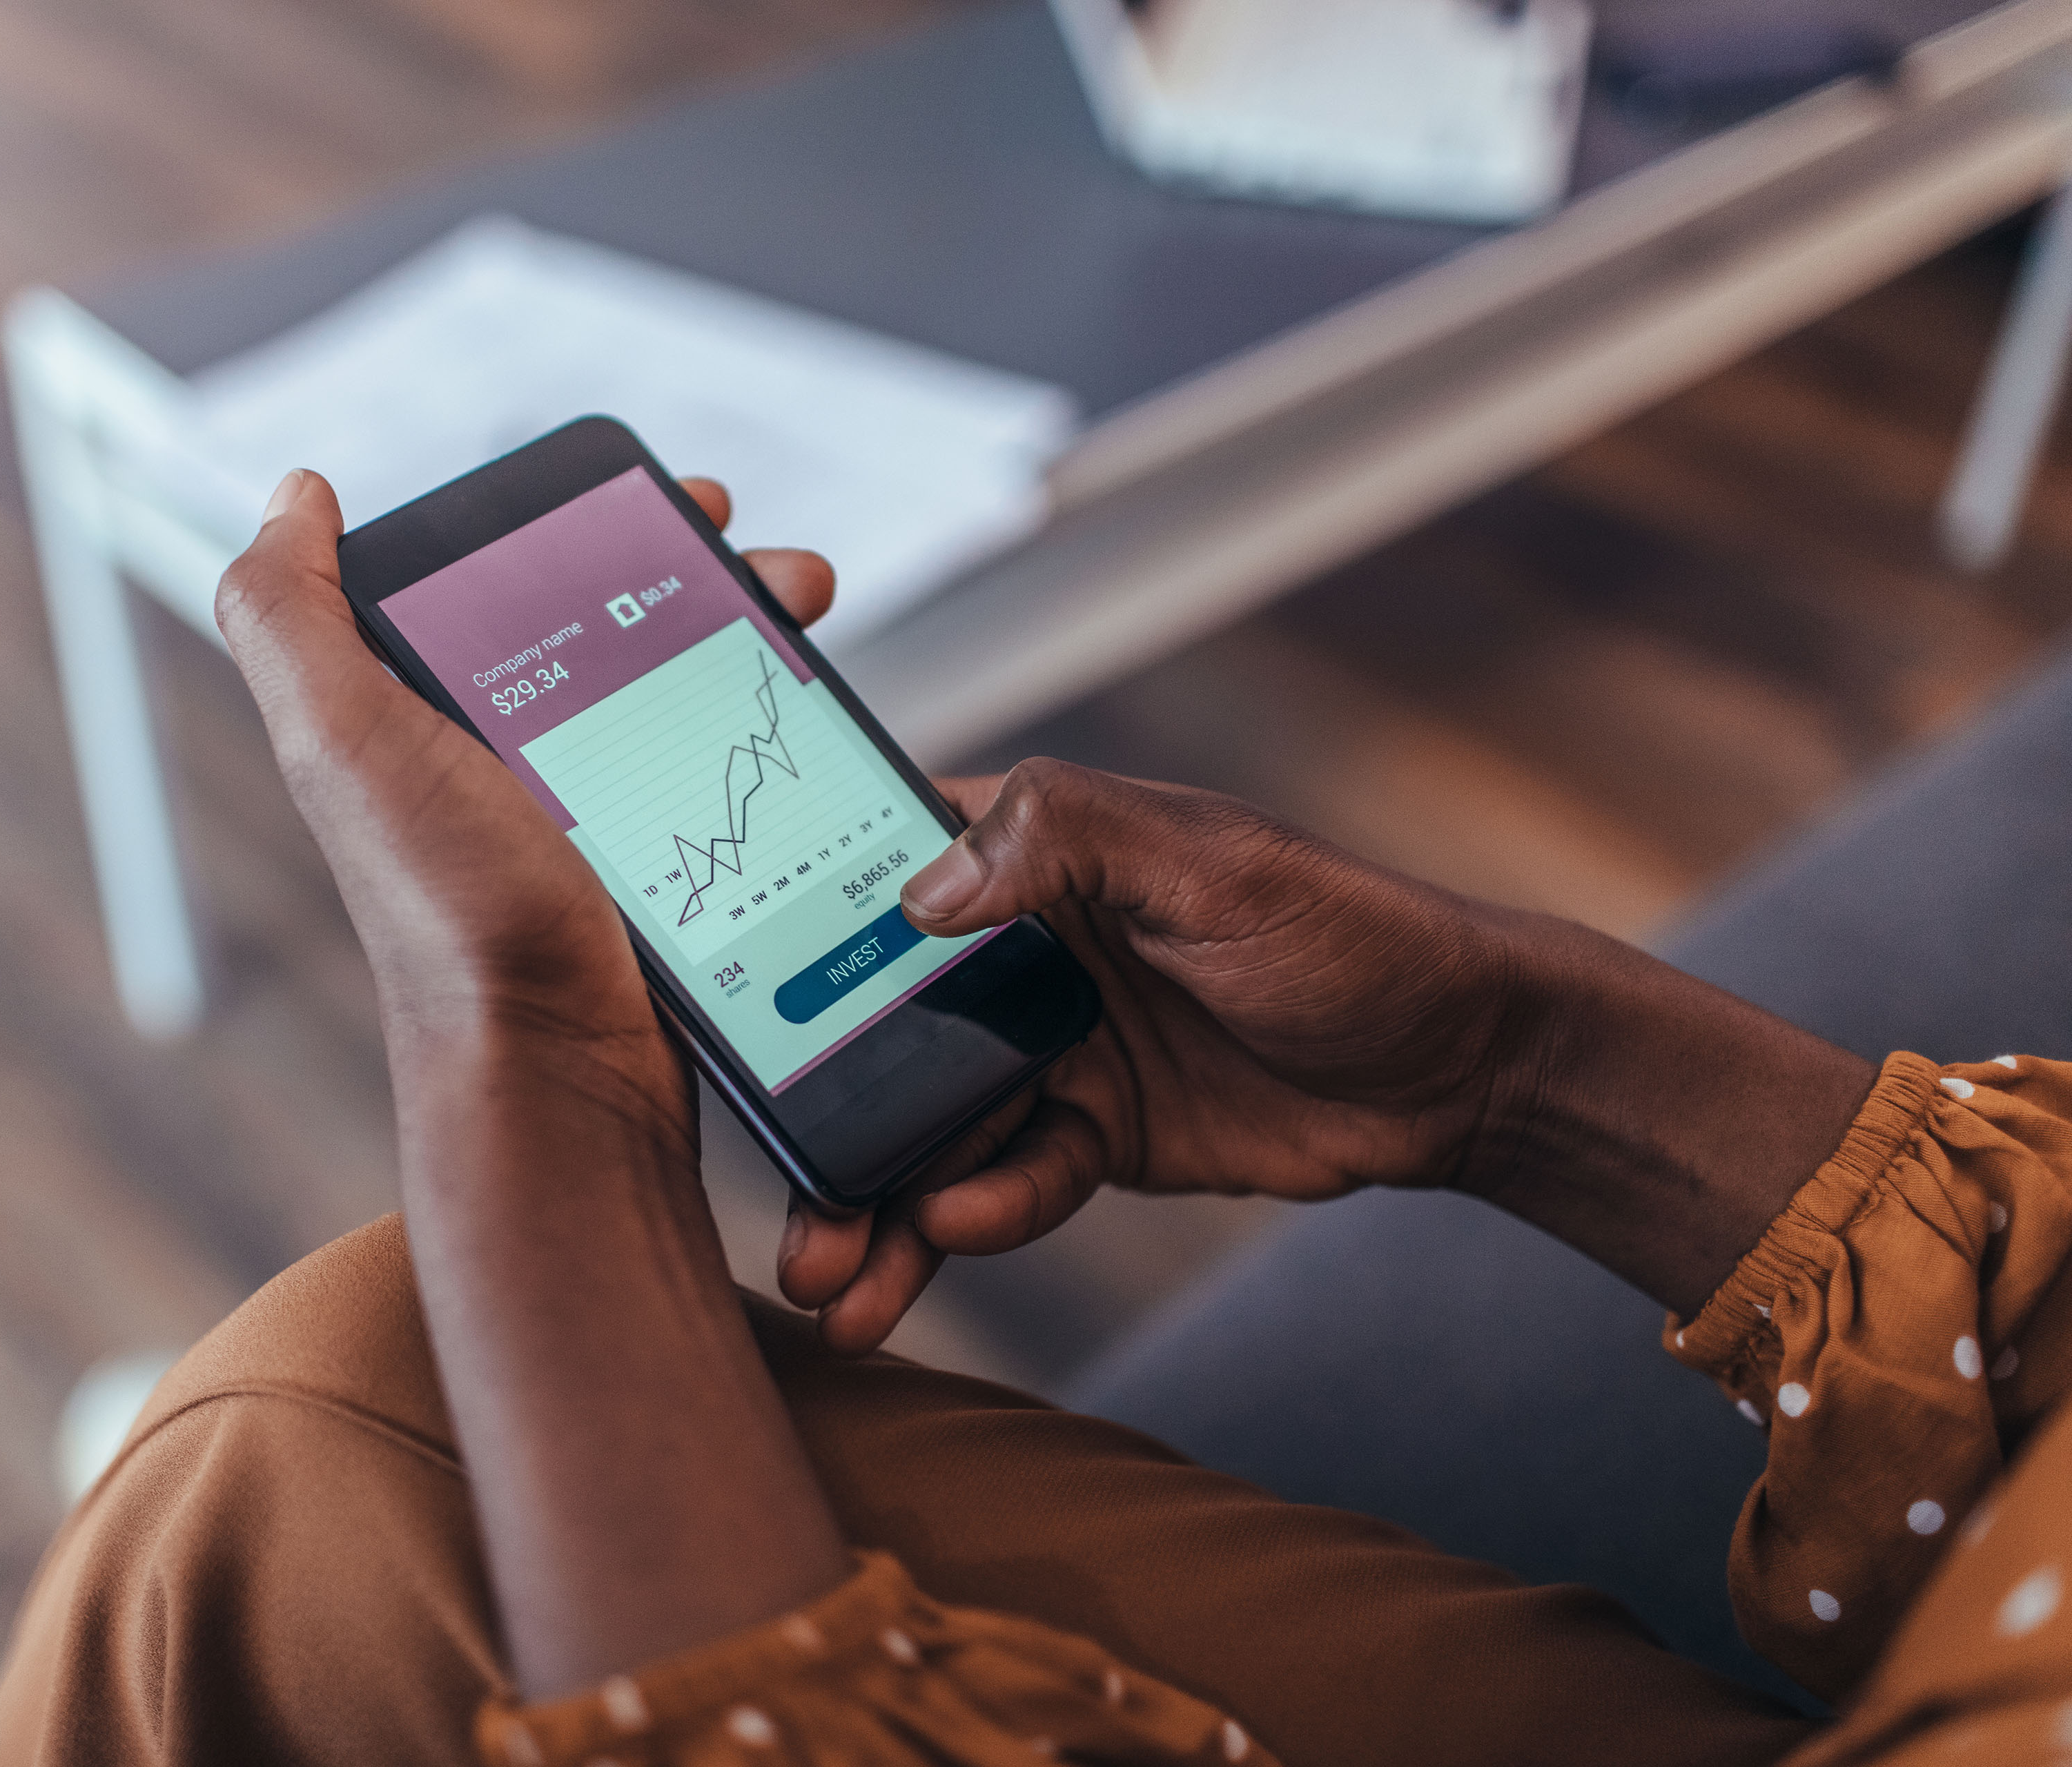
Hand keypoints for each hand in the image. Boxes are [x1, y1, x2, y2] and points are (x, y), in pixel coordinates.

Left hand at [218, 469, 855, 1696]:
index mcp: (421, 719)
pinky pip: (717, 778)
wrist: (559, 1080)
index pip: (507, 582)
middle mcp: (495, 767)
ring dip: (750, 644)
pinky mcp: (655, 882)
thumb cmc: (455, 920)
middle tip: (782, 570)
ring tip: (811, 620)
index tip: (675, 500)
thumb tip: (290, 498)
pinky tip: (814, 729)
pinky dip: (769, 736)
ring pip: (677, 696)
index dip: (589, 524)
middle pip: (613, 629)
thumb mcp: (347, 747)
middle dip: (704, 577)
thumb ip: (291, 618)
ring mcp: (583, 828)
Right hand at [780, 761, 1874, 1349]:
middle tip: (780, 1208)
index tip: (702, 1013)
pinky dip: (978, 1218)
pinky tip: (955, 1238)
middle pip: (876, 1032)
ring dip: (877, 1205)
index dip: (778, 937)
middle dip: (820, 1122)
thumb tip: (924, 888)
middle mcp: (1015, 949)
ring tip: (832, 1283)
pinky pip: (1011, 1182)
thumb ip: (1066, 839)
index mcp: (1025, 855)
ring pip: (929, 1129)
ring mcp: (1049, 1048)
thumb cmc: (1346, 930)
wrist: (1459, 1069)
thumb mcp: (1209, 861)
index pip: (869, 877)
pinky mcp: (1092, 1134)